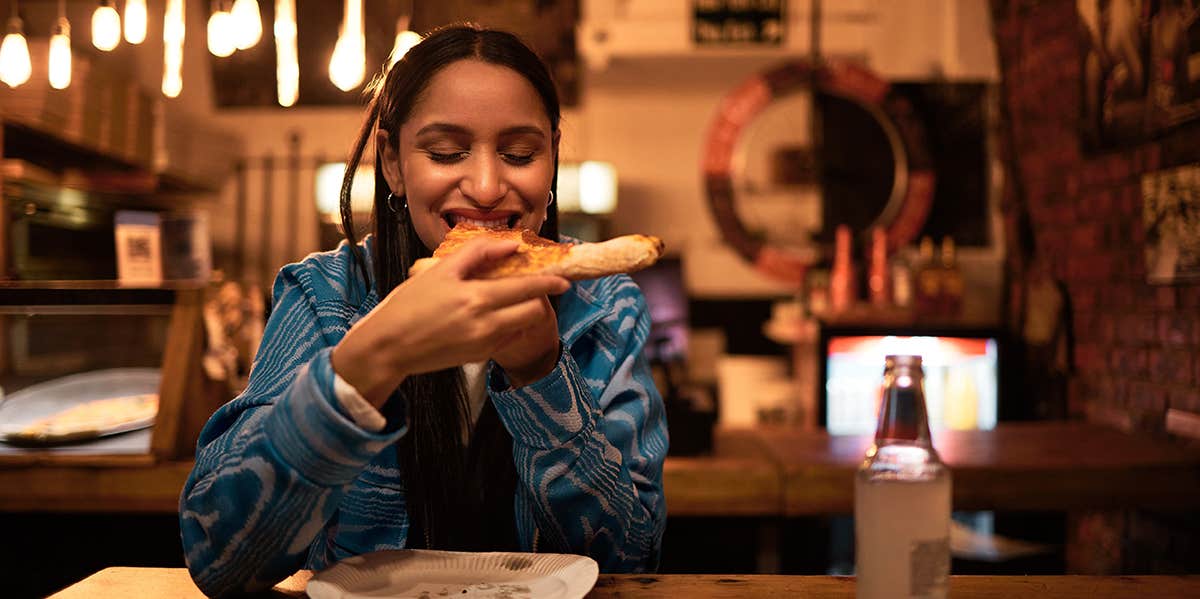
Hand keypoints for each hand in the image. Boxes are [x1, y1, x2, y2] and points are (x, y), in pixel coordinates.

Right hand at [331, 237, 568, 406]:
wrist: (389, 346)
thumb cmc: (410, 304)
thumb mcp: (440, 270)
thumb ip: (478, 252)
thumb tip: (512, 244)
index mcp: (476, 299)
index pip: (528, 289)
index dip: (550, 283)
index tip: (563, 279)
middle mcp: (485, 325)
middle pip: (533, 312)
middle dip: (539, 299)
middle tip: (536, 287)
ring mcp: (484, 344)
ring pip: (522, 326)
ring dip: (524, 312)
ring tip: (509, 299)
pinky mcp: (479, 357)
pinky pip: (506, 338)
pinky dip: (507, 325)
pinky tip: (491, 315)